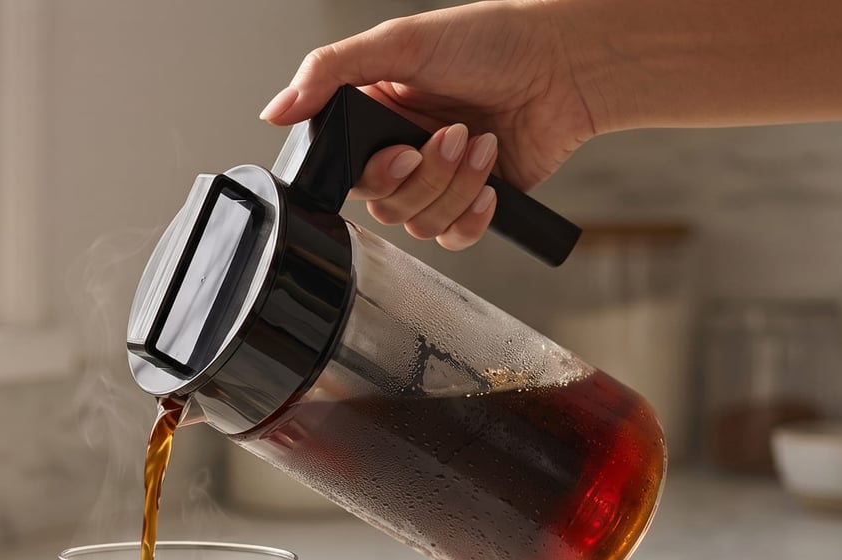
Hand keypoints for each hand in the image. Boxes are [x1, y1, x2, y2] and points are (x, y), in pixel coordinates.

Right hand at [261, 2, 598, 250]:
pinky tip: (491, 180)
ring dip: (456, 185)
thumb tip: (277, 109)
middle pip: (381, 204)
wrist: (564, 65)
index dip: (369, 174)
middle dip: (423, 176)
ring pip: (418, 223)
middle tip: (451, 136)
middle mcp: (401, 150)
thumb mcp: (398, 42)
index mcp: (372, 114)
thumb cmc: (491, 40)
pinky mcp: (474, 203)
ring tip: (481, 141)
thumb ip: (329, 71)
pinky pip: (453, 237)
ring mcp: (439, 181)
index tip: (399, 153)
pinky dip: (472, 215)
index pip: (343, 170)